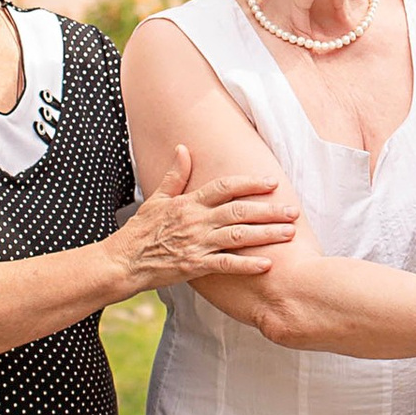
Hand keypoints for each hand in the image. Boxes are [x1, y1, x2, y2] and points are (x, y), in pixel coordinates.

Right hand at [118, 142, 299, 290]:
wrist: (122, 263)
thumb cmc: (139, 231)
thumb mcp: (156, 199)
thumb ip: (174, 175)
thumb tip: (183, 148)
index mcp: (188, 203)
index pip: (224, 187)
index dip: (250, 184)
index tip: (272, 182)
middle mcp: (196, 221)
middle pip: (239, 211)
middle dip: (268, 210)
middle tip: (293, 211)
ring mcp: (196, 244)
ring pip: (237, 236)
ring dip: (266, 234)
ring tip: (289, 233)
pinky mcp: (194, 266)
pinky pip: (226, 265)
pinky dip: (247, 264)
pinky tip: (267, 264)